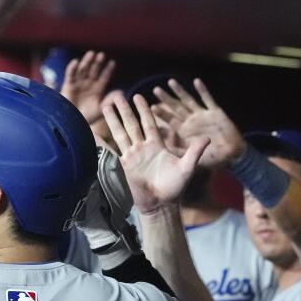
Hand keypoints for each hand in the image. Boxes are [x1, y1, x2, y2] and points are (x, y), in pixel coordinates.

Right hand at [60, 50, 115, 124]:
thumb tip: (122, 92)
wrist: (72, 123)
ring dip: (87, 62)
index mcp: (97, 89)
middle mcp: (88, 84)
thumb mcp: (100, 109)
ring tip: (91, 53)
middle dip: (97, 63)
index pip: (104, 77)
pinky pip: (70, 75)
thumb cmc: (87, 118)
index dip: (108, 70)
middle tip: (102, 55)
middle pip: (94, 70)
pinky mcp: (68, 86)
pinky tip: (76, 62)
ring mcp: (78, 84)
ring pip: (83, 70)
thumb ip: (110, 100)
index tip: (112, 63)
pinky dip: (72, 68)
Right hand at [103, 93, 209, 214]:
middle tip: (117, 96)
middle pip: (132, 125)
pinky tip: (92, 133)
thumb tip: (208, 137)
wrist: (161, 204)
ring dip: (113, 120)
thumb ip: (195, 152)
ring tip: (105, 106)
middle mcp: (142, 148)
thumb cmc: (175, 187)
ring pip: (120, 134)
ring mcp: (131, 156)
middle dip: (125, 111)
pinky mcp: (123, 166)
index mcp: (157, 146)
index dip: (144, 111)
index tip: (139, 97)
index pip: (149, 123)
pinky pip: (110, 152)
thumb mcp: (187, 167)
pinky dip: (101, 143)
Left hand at [152, 78, 244, 167]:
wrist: (232, 154)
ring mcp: (203, 115)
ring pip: (189, 101)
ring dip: (181, 92)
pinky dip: (203, 91)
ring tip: (171, 82)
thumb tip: (162, 151)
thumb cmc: (212, 158)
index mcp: (185, 131)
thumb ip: (179, 152)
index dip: (162, 113)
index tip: (151, 106)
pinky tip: (196, 82)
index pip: (170, 120)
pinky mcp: (215, 112)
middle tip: (156, 90)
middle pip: (176, 107)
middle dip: (167, 99)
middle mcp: (192, 121)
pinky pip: (208, 99)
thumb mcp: (192, 158)